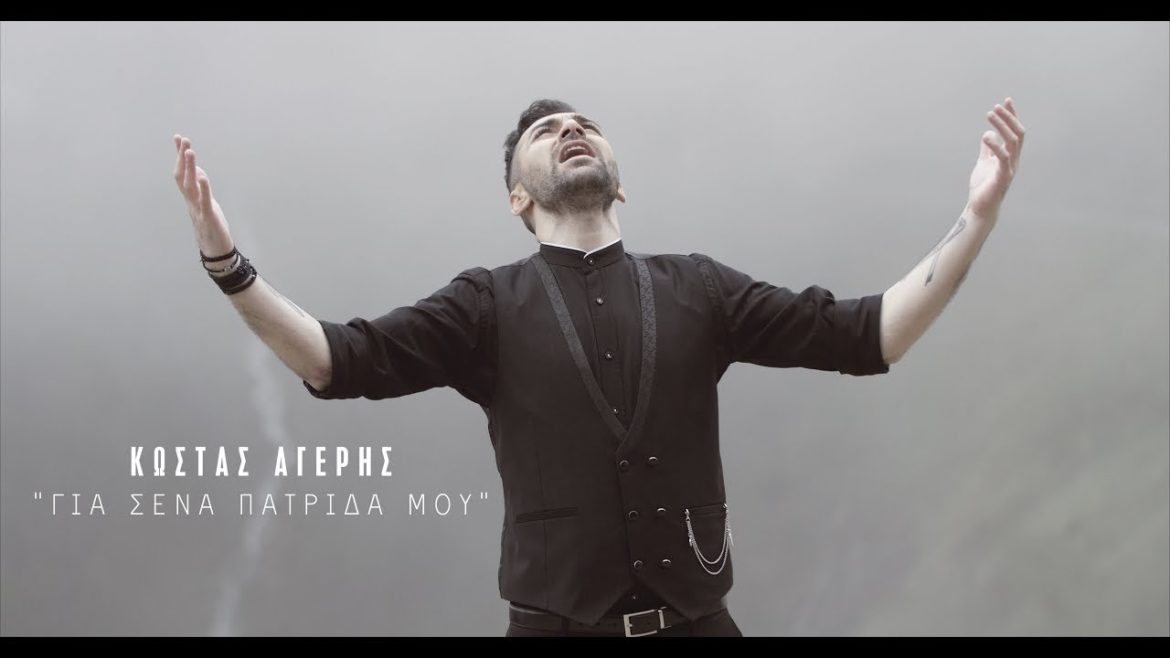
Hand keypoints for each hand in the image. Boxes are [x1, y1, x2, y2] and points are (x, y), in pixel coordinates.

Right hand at [173, 134, 233, 256]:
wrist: (215, 251)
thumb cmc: (211, 227)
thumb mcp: (207, 203)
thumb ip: (201, 188)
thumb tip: (198, 170)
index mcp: (191, 197)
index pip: (182, 173)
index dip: (180, 156)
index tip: (178, 138)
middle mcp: (191, 201)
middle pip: (182, 176)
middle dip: (182, 158)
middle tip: (183, 140)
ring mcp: (198, 209)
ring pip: (190, 186)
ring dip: (189, 168)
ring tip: (190, 151)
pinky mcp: (208, 217)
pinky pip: (204, 201)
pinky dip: (203, 189)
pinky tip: (202, 177)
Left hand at [965, 98, 1024, 222]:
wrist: (980, 207)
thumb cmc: (983, 187)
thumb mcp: (984, 162)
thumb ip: (987, 149)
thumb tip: (988, 132)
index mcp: (1010, 156)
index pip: (1014, 132)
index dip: (1012, 116)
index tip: (1006, 101)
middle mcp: (1013, 160)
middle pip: (1018, 134)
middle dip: (1009, 118)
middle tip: (996, 106)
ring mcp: (1010, 168)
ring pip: (1013, 142)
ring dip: (1002, 126)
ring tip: (990, 115)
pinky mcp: (1002, 177)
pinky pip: (1003, 158)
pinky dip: (996, 145)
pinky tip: (986, 135)